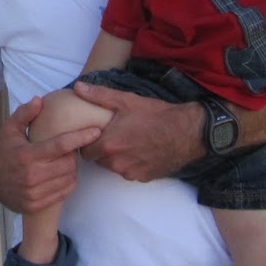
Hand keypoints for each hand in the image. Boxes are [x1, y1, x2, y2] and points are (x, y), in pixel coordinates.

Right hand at [0, 94, 100, 214]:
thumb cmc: (0, 150)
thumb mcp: (9, 129)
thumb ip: (25, 114)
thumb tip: (40, 100)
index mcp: (26, 155)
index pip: (60, 145)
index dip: (80, 137)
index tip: (96, 131)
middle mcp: (31, 176)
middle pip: (69, 164)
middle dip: (74, 155)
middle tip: (67, 150)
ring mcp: (33, 193)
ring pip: (68, 180)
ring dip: (71, 170)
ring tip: (63, 162)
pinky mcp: (34, 205)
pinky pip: (63, 194)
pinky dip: (67, 184)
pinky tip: (60, 176)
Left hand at [73, 80, 202, 180]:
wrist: (187, 132)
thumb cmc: (156, 115)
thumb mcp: (126, 101)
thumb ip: (98, 96)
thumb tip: (78, 87)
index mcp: (109, 145)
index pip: (84, 152)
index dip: (88, 142)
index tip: (96, 134)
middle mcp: (117, 163)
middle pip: (98, 160)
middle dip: (101, 150)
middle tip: (112, 135)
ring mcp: (131, 172)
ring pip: (113, 167)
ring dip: (116, 158)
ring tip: (127, 142)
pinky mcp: (144, 178)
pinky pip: (129, 172)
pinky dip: (131, 164)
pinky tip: (140, 151)